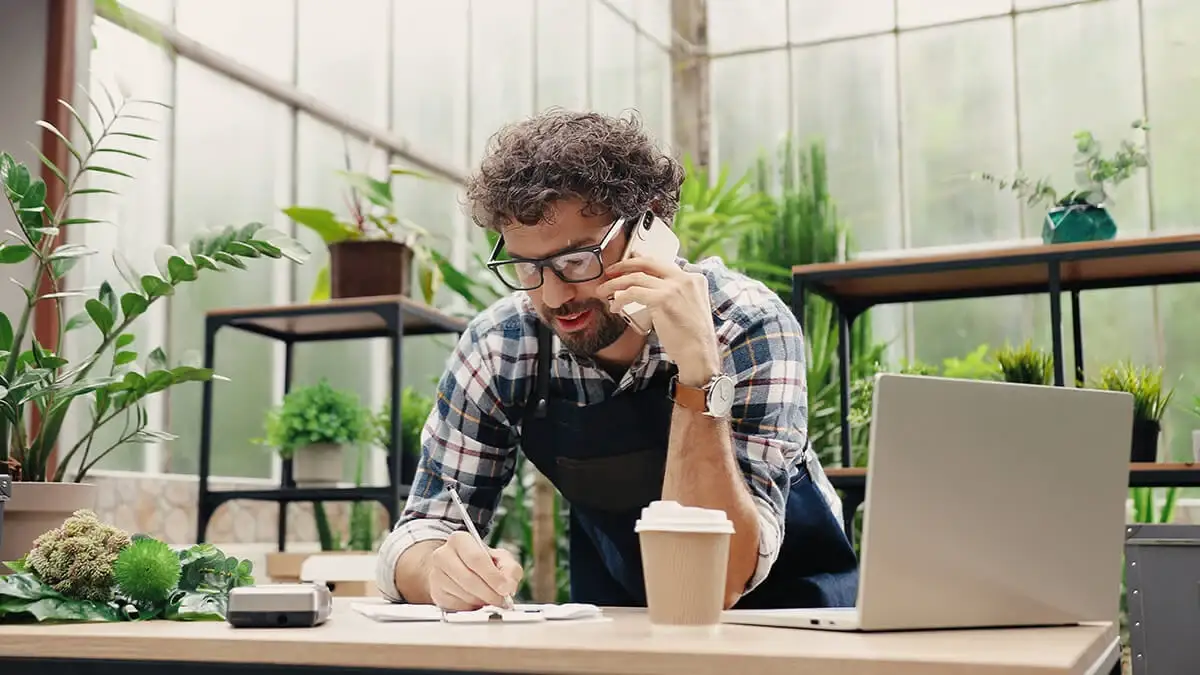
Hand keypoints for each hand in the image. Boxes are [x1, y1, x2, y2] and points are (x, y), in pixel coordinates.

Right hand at [426, 531, 523, 610]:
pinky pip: (457, 606)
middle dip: (490, 593)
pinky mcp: (436, 593)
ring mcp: (436, 575)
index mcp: (460, 539)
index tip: (505, 589)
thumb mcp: (500, 558)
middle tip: (501, 599)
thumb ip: (510, 569)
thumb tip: (508, 586)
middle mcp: (443, 555)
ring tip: (488, 597)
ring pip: (464, 594)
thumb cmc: (480, 562)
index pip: (476, 559)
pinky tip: (475, 600)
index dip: (493, 577)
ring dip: (481, 600)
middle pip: (469, 579)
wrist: (456, 570)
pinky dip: (471, 607)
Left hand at [597, 256, 721, 384]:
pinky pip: (632, 293)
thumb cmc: (693, 338)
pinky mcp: (663, 299)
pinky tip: (614, 306)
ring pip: (636, 277)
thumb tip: (651, 291)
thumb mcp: (690, 308)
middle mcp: (685, 279)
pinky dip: (619, 299)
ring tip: (603, 291)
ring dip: (615, 284)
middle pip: (648, 262)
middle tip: (610, 272)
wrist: (700, 354)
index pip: (662, 264)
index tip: (627, 266)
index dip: (641, 263)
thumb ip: (676, 296)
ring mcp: (674, 287)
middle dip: (624, 265)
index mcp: (694, 279)